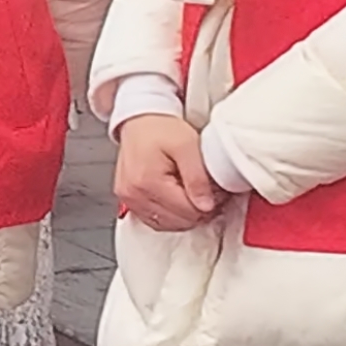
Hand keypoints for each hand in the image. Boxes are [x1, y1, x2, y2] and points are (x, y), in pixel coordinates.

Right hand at [112, 114, 225, 232]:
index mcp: (147, 181)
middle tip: (208, 191)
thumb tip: (206, 206)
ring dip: (185, 213)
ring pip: (168, 225)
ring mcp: (128, 199)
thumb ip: (198, 177)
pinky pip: (155, 221)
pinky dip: (171, 215)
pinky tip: (178, 199)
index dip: (210, 204)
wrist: (140, 120)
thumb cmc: (160, 128)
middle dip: (198, 209)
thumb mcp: (187, 145)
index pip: (188, 211)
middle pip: (179, 221)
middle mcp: (133, 194)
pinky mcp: (128, 201)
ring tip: (192, 192)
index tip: (217, 190)